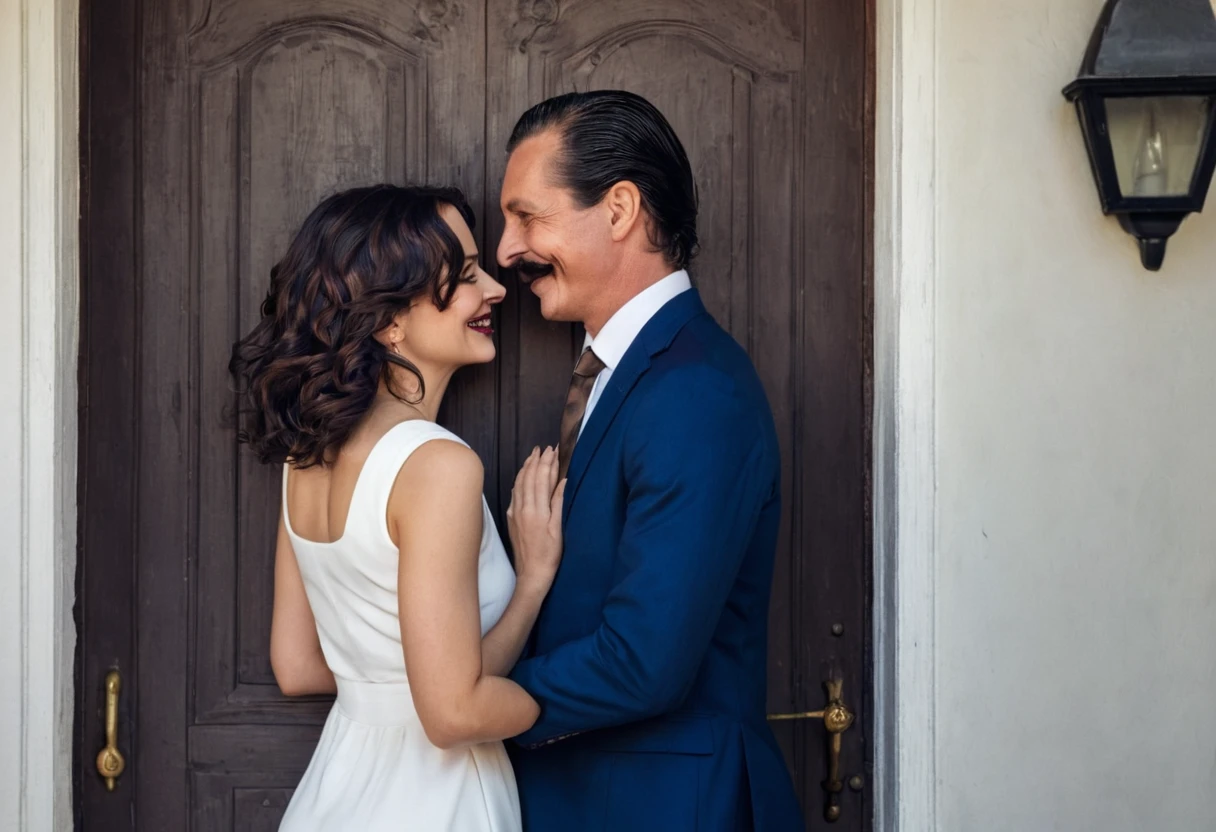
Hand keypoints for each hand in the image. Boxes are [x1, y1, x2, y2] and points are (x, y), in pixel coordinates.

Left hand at [506, 446, 564, 591]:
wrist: (532, 573)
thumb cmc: (550, 554)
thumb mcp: (558, 528)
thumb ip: (558, 502)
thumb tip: (563, 481)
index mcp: (537, 510)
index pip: (542, 478)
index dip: (548, 462)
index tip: (554, 450)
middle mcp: (523, 508)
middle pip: (529, 477)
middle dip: (537, 460)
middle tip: (544, 448)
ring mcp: (515, 513)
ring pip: (519, 483)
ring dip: (526, 467)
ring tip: (533, 455)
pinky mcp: (511, 518)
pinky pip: (514, 493)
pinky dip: (519, 480)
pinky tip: (522, 476)